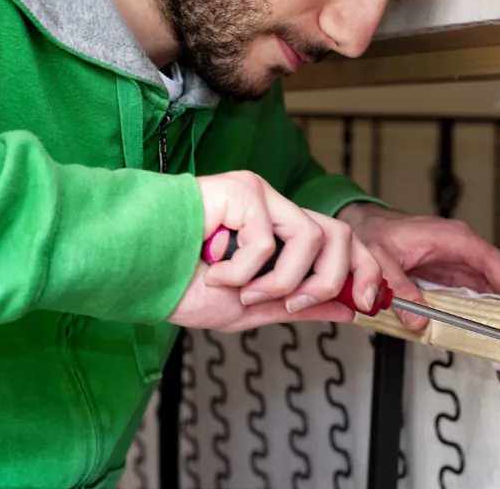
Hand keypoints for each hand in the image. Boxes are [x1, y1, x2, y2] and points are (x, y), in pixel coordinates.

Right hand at [168, 171, 382, 331]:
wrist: (134, 273)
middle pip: (340, 234)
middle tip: (293, 304)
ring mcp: (261, 197)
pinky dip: (241, 269)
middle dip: (328, 279)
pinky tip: (213, 269)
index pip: (341, 244)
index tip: (365, 304)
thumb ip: (297, 306)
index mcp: (282, 236)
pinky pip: (266, 239)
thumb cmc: (178, 284)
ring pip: (310, 238)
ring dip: (280, 280)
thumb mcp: (249, 309)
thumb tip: (346, 308)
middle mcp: (277, 212)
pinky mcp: (241, 190)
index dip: (364, 271)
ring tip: (241, 290)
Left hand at [337, 203, 499, 329]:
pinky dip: (484, 305)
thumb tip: (417, 319)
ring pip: (489, 283)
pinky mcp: (450, 273)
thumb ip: (400, 289)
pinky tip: (490, 322)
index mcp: (451, 236)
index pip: (488, 259)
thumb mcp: (382, 261)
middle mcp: (460, 246)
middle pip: (496, 272)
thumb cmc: (375, 233)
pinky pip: (474, 289)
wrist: (365, 225)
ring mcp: (457, 260)